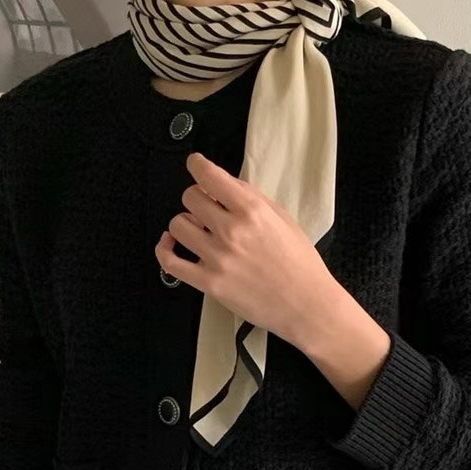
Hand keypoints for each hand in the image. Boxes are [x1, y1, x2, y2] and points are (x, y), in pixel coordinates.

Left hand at [155, 152, 391, 410]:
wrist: (306, 305)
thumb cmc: (300, 264)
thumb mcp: (283, 219)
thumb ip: (252, 198)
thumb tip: (224, 184)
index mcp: (252, 211)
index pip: (209, 176)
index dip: (197, 166)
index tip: (194, 164)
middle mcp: (231, 231)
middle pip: (190, 198)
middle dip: (196, 199)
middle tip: (206, 209)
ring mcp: (217, 258)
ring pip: (177, 225)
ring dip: (184, 223)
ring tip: (197, 230)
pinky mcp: (209, 283)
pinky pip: (170, 262)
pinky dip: (164, 249)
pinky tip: (170, 244)